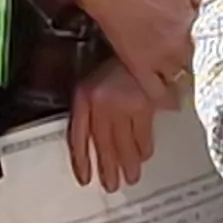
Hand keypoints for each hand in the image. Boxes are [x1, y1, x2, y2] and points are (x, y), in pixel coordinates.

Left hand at [65, 56, 161, 191]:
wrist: (142, 37)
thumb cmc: (118, 60)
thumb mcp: (97, 79)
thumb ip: (95, 104)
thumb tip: (94, 135)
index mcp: (84, 97)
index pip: (77, 136)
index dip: (81, 159)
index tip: (84, 177)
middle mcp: (100, 104)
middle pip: (102, 145)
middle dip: (107, 168)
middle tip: (111, 185)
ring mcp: (121, 106)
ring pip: (123, 144)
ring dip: (128, 164)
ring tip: (130, 177)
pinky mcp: (143, 106)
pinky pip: (142, 136)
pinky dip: (144, 148)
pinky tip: (144, 156)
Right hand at [75, 0, 206, 101]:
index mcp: (193, 27)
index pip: (218, 49)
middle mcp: (178, 49)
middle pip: (202, 70)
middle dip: (209, 70)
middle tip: (216, 72)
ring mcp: (158, 62)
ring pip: (182, 84)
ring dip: (191, 84)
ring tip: (197, 84)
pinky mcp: (140, 69)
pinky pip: (156, 93)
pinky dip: (167, 99)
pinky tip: (175, 100)